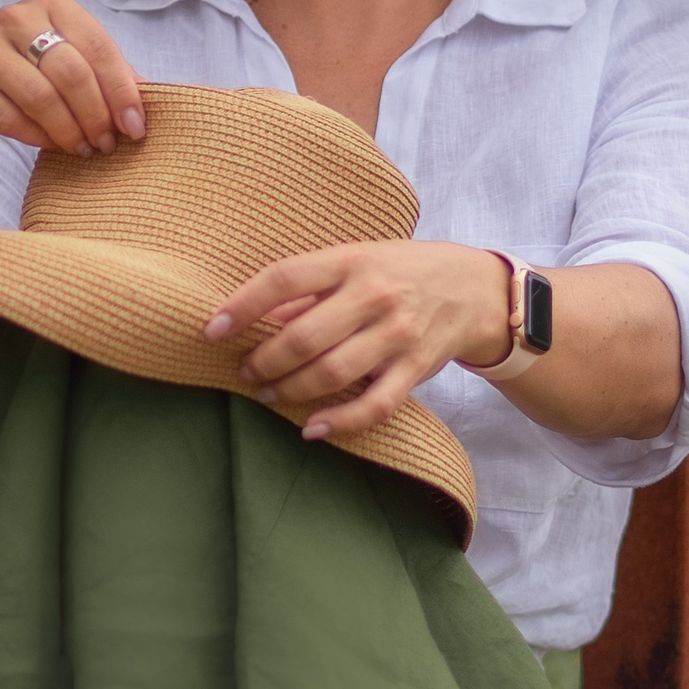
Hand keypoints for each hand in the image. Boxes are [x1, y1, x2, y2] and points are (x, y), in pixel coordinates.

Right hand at [0, 0, 146, 157]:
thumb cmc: (30, 75)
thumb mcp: (68, 62)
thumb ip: (107, 71)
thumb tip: (152, 93)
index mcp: (51, 3)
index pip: (98, 46)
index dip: (122, 90)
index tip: (137, 127)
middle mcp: (13, 17)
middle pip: (71, 72)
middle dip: (97, 115)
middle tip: (109, 144)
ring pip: (40, 97)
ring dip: (70, 131)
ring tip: (87, 149)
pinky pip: (10, 117)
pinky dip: (39, 137)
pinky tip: (54, 146)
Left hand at [203, 240, 514, 437]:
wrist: (475, 289)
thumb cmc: (403, 270)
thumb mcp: (360, 259)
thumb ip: (313, 288)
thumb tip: (259, 317)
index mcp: (354, 260)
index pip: (285, 279)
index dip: (243, 305)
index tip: (213, 329)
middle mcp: (375, 295)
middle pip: (303, 336)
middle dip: (263, 361)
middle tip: (245, 372)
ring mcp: (398, 334)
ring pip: (331, 373)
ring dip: (290, 390)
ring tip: (270, 394)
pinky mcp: (416, 369)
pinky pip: (374, 405)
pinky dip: (340, 422)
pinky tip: (312, 429)